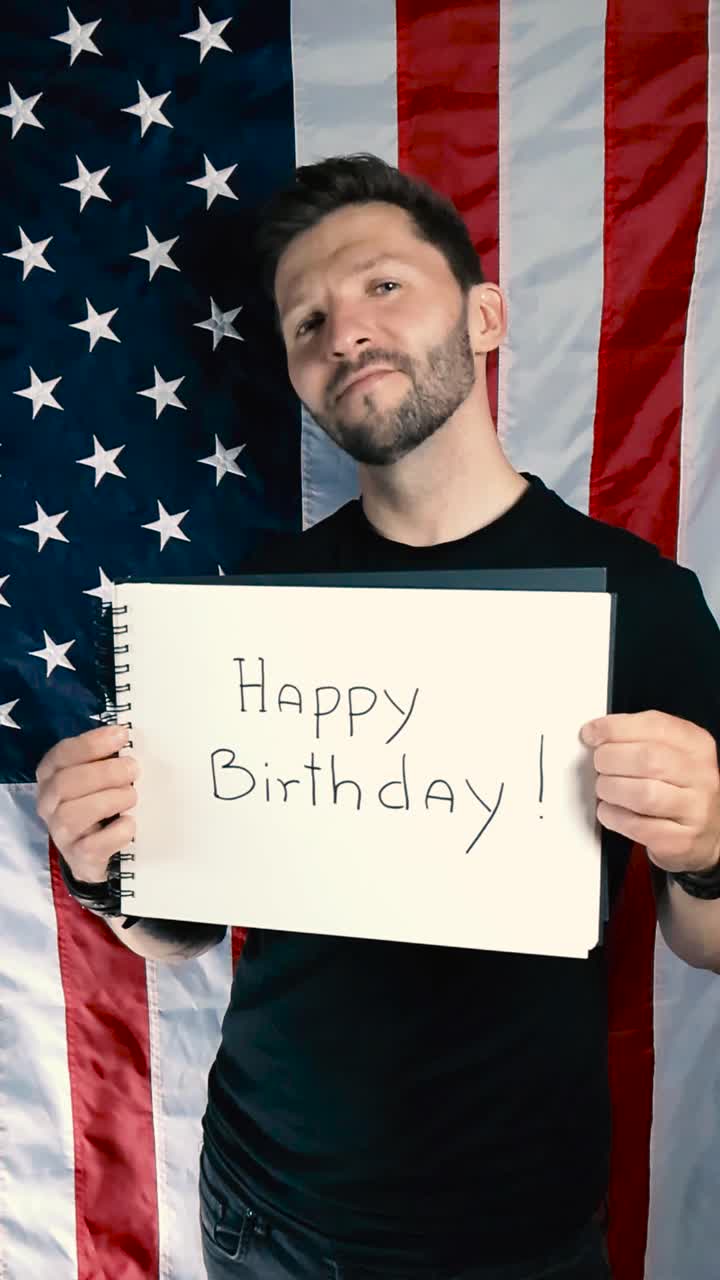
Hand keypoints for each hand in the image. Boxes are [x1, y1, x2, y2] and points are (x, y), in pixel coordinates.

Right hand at [36, 724, 138, 883]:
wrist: (95, 852)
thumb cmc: (99, 803)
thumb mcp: (99, 777)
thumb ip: (107, 758)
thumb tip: (126, 738)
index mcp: (51, 776)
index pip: (62, 754)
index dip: (92, 744)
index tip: (122, 735)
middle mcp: (49, 804)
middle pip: (65, 783)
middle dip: (104, 773)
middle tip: (133, 770)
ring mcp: (61, 833)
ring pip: (71, 815)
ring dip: (108, 800)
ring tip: (131, 797)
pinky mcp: (78, 857)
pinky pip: (91, 846)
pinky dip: (115, 833)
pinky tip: (129, 823)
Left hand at [580, 710, 719, 874]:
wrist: (708, 833)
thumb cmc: (681, 789)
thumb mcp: (671, 754)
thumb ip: (638, 738)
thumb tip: (597, 732)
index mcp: (696, 746)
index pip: (655, 725)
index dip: (615, 728)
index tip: (592, 733)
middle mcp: (700, 776)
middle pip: (647, 759)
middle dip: (610, 759)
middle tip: (600, 765)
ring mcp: (694, 810)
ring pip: (643, 794)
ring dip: (611, 789)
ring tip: (606, 789)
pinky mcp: (680, 840)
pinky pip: (637, 826)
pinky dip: (614, 816)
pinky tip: (611, 811)